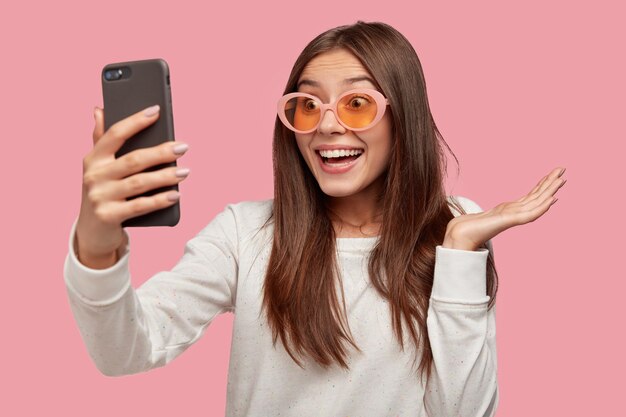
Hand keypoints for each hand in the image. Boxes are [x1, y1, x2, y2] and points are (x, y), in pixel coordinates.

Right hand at [75, 105, 189, 262]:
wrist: (92, 233)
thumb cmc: (103, 193)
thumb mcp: (99, 168)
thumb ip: (101, 140)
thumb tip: (99, 110)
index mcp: (93, 158)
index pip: (115, 134)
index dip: (135, 121)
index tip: (156, 111)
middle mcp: (94, 176)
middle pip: (133, 160)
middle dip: (161, 152)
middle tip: (183, 147)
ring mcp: (100, 197)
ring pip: (139, 183)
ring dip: (165, 176)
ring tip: (185, 172)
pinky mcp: (109, 216)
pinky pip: (140, 206)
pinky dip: (159, 200)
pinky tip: (176, 195)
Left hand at [442, 167, 566, 250]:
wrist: (461, 235)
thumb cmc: (470, 227)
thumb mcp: (485, 214)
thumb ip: (492, 214)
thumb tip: (491, 213)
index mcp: (510, 210)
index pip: (531, 195)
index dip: (542, 186)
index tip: (553, 175)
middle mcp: (515, 213)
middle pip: (537, 196)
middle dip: (550, 183)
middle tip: (562, 169)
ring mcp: (513, 217)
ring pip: (537, 202)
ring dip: (550, 191)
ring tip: (561, 180)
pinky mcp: (508, 221)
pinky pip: (529, 214)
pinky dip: (541, 207)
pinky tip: (551, 199)